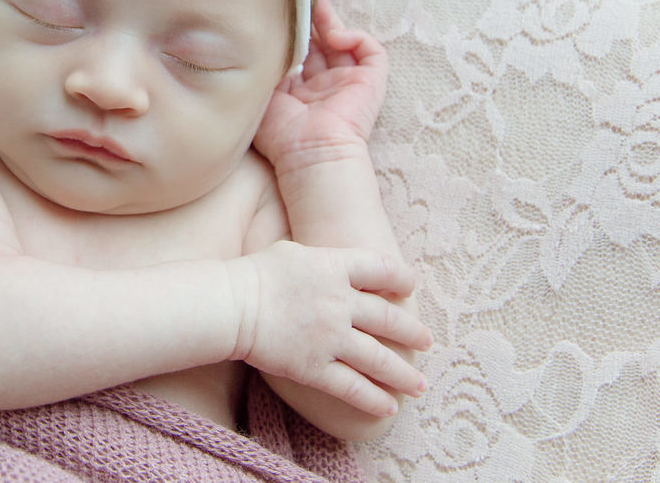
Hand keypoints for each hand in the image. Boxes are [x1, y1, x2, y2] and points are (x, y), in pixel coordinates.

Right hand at [228, 241, 431, 416]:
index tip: (411, 286)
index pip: (381, 269)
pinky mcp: (315, 368)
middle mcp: (341, 303)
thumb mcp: (292, 252)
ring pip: (379, 359)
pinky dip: (374, 399)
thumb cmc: (255, 273)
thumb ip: (321, 259)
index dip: (400, 277)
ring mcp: (331, 338)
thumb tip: (335, 262)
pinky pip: (352, 388)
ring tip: (420, 385)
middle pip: (389, 318)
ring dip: (404, 374)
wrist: (232, 305)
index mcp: (335, 268)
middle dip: (413, 333)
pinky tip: (390, 408)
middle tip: (427, 341)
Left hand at [254, 0, 388, 169]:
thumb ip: (265, 68)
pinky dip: (355, 37)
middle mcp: (325, 86)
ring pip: (343, 41)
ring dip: (329, 19)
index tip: (278, 12)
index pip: (298, 54)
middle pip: (320, 43)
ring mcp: (348, 83)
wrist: (309, 152)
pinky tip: (336, 36)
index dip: (291, 33)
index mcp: (300, 93)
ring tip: (315, 1)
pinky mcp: (371, 82)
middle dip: (309, 19)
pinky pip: (371, 50)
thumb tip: (259, 38)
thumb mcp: (263, 94)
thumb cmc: (281, 134)